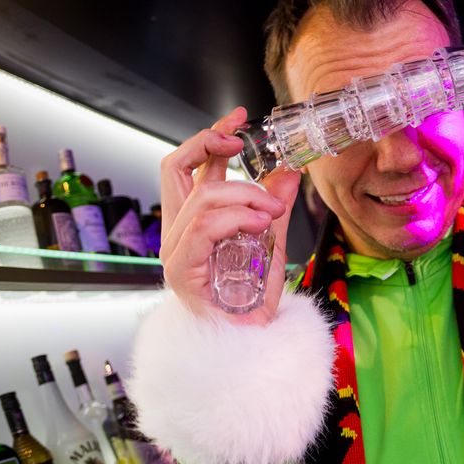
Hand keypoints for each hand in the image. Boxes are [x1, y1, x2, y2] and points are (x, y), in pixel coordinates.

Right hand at [159, 107, 301, 323]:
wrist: (250, 346)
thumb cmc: (253, 303)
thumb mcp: (272, 245)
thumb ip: (275, 209)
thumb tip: (289, 172)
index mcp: (192, 223)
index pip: (187, 167)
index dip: (209, 136)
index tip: (240, 117)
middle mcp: (177, 232)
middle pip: (175, 168)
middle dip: (209, 144)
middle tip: (244, 143)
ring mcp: (175, 250)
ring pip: (202, 197)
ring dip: (245, 195)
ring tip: (272, 210)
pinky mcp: (181, 269)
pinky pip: (205, 226)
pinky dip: (237, 217)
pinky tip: (260, 223)